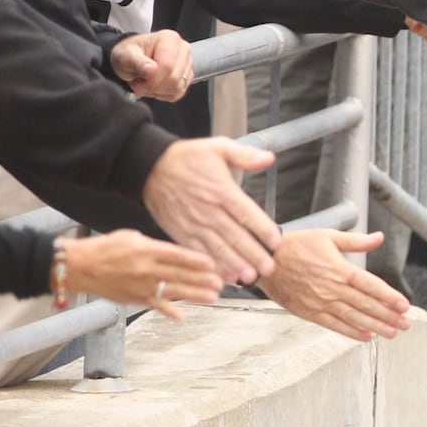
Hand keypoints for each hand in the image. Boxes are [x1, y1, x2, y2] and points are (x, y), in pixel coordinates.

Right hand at [59, 229, 221, 319]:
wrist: (77, 266)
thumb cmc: (104, 248)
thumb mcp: (131, 237)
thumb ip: (154, 245)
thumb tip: (174, 252)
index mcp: (145, 249)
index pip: (176, 255)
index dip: (196, 260)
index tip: (212, 263)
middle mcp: (145, 268)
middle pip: (179, 274)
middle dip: (202, 279)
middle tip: (220, 282)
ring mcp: (140, 284)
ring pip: (172, 290)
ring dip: (194, 294)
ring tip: (213, 297)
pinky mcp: (133, 298)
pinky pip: (154, 305)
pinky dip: (168, 311)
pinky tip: (182, 316)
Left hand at [111, 30, 193, 101]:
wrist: (132, 58)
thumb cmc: (130, 53)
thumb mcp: (126, 55)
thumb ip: (137, 62)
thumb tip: (151, 69)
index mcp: (169, 39)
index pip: (167, 65)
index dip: (153, 81)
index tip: (138, 87)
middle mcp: (182, 49)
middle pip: (174, 78)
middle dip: (154, 85)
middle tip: (139, 83)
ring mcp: (187, 63)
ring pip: (177, 87)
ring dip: (158, 90)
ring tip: (146, 82)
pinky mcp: (187, 76)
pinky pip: (178, 93)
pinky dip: (163, 94)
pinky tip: (154, 85)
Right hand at [142, 138, 280, 284]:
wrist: (149, 167)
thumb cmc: (186, 158)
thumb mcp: (218, 148)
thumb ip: (245, 156)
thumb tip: (268, 158)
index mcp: (221, 190)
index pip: (245, 213)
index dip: (262, 228)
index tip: (276, 241)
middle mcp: (208, 210)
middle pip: (234, 235)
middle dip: (252, 254)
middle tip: (268, 268)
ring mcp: (194, 224)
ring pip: (217, 248)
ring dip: (234, 265)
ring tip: (249, 278)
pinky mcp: (181, 233)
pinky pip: (198, 253)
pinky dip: (211, 266)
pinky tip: (224, 277)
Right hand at [257, 229, 412, 341]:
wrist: (265, 259)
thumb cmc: (296, 245)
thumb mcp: (328, 236)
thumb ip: (356, 241)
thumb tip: (378, 237)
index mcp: (340, 269)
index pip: (371, 286)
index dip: (389, 296)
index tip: (404, 305)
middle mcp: (332, 288)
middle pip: (366, 305)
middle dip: (389, 315)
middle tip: (406, 323)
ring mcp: (321, 302)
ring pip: (353, 317)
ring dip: (375, 326)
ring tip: (392, 333)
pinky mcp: (309, 312)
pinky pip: (333, 325)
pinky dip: (350, 332)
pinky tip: (365, 337)